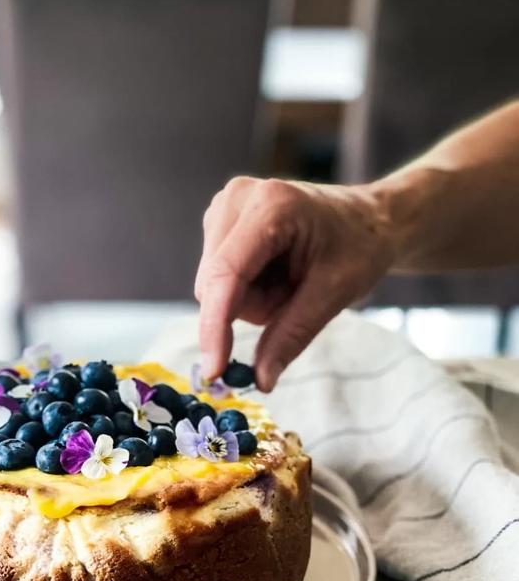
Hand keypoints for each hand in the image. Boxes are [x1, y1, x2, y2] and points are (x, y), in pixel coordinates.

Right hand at [194, 176, 393, 390]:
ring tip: (291, 280)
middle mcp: (237, 199)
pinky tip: (276, 272)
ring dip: (252, 300)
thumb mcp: (335, 294)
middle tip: (296, 296)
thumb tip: (260, 381)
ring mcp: (224, 207)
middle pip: (215, 286)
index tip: (214, 372)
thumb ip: (292, 335)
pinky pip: (218, 281)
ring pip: (214, 288)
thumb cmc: (360, 246)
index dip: (214, 326)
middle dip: (252, 308)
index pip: (225, 275)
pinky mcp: (220, 223)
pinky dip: (247, 290)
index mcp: (270, 206)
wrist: (368, 219)